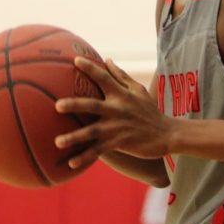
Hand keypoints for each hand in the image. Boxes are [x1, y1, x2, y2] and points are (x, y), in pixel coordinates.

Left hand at [55, 57, 172, 170]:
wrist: (166, 134)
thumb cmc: (150, 111)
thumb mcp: (139, 90)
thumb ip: (121, 76)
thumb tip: (107, 59)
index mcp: (121, 94)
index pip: (104, 77)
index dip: (90, 68)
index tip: (75, 60)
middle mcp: (117, 109)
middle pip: (92, 105)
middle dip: (74, 105)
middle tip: (57, 106)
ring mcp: (117, 127)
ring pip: (92, 132)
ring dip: (75, 137)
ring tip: (57, 142)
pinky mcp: (120, 143)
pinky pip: (99, 151)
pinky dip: (85, 157)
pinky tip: (71, 164)